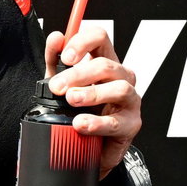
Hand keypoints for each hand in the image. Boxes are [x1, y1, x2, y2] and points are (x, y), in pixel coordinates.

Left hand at [44, 26, 141, 178]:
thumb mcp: (63, 83)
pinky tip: (81, 124)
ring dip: (92, 93)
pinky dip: (97, 122)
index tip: (66, 56)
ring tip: (72, 100)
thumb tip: (55, 38)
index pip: (100, 38)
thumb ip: (55, 62)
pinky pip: (117, 122)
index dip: (83, 42)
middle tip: (57, 87)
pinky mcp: (131, 124)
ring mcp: (129, 100)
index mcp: (105, 62)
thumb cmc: (81, 110)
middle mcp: (121, 77)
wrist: (91, 147)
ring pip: (118, 88)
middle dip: (78, 74)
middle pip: (106, 65)